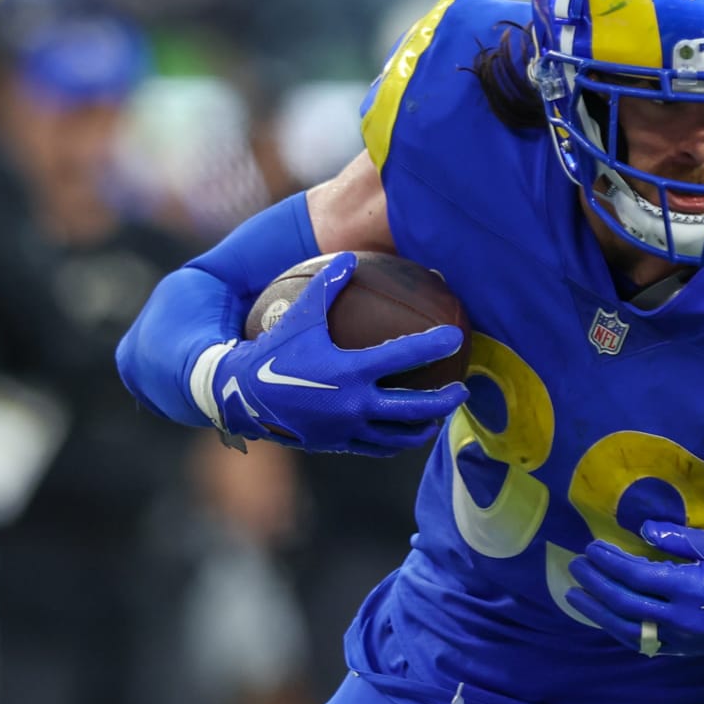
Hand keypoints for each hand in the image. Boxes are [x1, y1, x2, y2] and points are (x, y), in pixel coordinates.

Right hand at [206, 252, 467, 452]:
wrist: (241, 397)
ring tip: (438, 417)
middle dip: (444, 401)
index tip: (457, 337)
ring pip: (399, 435)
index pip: (403, 357)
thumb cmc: (273, 352)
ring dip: (423, 426)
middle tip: (463, 390)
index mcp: (349, 371)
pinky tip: (403, 432)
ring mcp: (348, 428)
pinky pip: (377, 447)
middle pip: (414, 408)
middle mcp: (354, 404)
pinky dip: (395, 441)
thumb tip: (349, 256)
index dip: (433, 346)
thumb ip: (327, 286)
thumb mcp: (299, 316)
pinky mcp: (338, 444)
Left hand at [566, 521, 703, 656]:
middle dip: (597, 583)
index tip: (592, 547)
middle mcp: (681, 618)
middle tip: (577, 565)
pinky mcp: (681, 649)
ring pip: (627, 629)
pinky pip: (642, 642)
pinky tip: (602, 616)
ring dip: (597, 612)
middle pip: (626, 603)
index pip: (637, 576)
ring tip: (575, 595)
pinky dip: (617, 629)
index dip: (610, 562)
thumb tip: (644, 531)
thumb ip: (681, 540)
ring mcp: (680, 638)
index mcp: (692, 588)